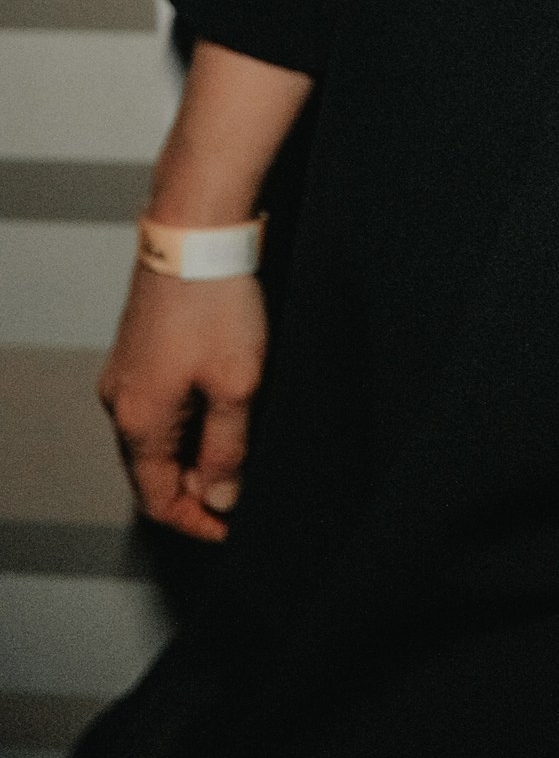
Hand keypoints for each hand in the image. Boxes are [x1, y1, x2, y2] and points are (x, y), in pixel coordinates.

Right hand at [99, 266, 267, 541]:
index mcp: (138, 421)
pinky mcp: (139, 346)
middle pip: (152, 469)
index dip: (195, 521)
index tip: (230, 527)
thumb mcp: (237, 385)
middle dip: (194, 487)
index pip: (157, 499)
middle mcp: (120, 400)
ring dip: (192, 451)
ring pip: (156, 435)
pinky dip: (186, 418)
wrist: (197, 229)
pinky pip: (158, 402)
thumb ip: (228, 449)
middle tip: (240, 489)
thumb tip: (221, 496)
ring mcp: (126, 371)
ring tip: (237, 448)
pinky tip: (220, 405)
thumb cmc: (215, 301)